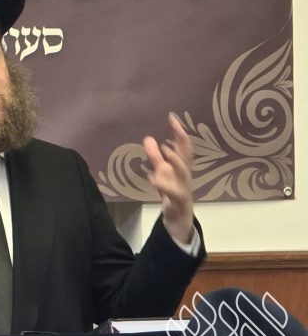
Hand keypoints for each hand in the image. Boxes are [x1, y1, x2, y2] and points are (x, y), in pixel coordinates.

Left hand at [143, 113, 194, 244]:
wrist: (179, 218)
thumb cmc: (172, 191)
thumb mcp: (162, 172)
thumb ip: (155, 156)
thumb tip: (148, 138)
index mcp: (182, 166)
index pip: (183, 146)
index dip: (179, 131)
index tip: (171, 116)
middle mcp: (185, 175)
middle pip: (187, 154)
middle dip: (182, 140)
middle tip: (173, 125)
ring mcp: (184, 187)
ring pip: (184, 172)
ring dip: (176, 160)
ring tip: (165, 149)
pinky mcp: (179, 201)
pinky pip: (172, 193)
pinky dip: (162, 184)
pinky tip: (152, 178)